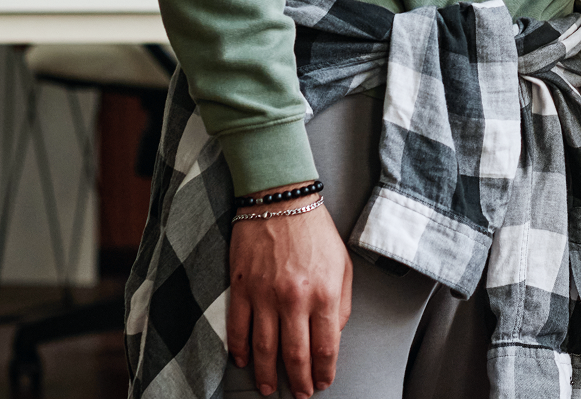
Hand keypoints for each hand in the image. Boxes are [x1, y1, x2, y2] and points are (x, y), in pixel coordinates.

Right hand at [227, 193, 352, 397]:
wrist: (280, 200)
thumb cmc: (316, 231)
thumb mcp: (343, 264)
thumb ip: (341, 303)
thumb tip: (334, 334)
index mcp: (324, 292)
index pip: (325, 345)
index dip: (324, 370)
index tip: (322, 383)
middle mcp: (295, 298)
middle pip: (295, 354)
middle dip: (299, 380)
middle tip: (300, 395)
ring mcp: (265, 295)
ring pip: (264, 348)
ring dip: (267, 373)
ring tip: (269, 388)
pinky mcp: (241, 289)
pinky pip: (238, 329)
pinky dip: (240, 350)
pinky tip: (244, 362)